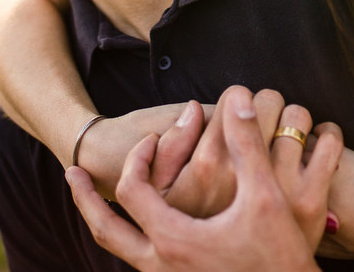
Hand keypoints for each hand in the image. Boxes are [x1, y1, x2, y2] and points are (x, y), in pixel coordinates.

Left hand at [66, 86, 341, 271]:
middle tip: (72, 175)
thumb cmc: (281, 259)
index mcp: (173, 239)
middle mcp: (160, 266)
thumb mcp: (266, 198)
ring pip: (122, 251)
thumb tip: (239, 99)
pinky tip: (147, 230)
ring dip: (108, 222)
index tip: (153, 137)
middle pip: (106, 230)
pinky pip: (142, 263)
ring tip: (101, 202)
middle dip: (86, 201)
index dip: (139, 158)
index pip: (132, 190)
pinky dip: (133, 241)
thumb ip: (248, 146)